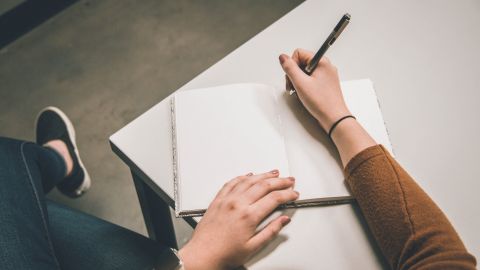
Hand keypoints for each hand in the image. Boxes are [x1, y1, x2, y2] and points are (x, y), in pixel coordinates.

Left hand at [178, 170, 298, 269]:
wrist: (202, 254)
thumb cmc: (224, 253)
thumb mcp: (253, 247)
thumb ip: (271, 231)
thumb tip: (283, 220)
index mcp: (248, 216)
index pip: (274, 198)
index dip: (287, 194)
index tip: (294, 194)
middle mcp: (237, 204)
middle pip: (264, 185)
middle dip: (280, 181)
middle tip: (289, 180)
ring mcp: (227, 200)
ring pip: (248, 180)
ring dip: (263, 175)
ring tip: (274, 173)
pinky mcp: (218, 200)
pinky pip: (232, 183)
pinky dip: (242, 177)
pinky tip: (249, 175)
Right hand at [279, 48, 350, 130]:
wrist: (334, 118)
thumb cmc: (322, 102)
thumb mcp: (301, 83)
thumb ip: (290, 68)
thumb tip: (283, 57)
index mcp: (322, 62)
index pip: (299, 53)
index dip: (292, 65)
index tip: (292, 77)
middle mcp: (325, 67)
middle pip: (302, 62)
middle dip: (294, 74)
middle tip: (294, 86)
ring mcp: (326, 76)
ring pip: (305, 72)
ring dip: (298, 81)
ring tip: (299, 91)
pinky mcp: (325, 84)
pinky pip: (311, 79)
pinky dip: (305, 86)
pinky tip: (304, 94)